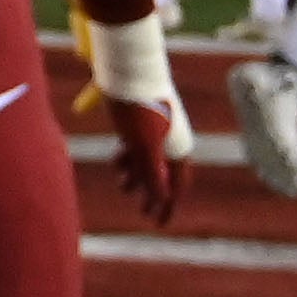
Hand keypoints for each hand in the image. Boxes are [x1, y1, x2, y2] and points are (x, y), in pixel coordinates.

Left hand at [87, 14, 191, 226]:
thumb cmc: (139, 109)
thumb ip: (152, 172)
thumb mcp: (144, 144)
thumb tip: (162, 199)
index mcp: (177, 148)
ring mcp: (153, 133)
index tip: (160, 223)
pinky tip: (120, 167)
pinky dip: (129, 160)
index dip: (168, 205)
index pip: (175, 184)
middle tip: (147, 217)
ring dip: (138, 178)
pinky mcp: (138, 123)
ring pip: (148, 162)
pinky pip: (137, 148)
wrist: (128, 73)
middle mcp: (169, 141)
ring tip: (126, 189)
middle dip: (155, 197)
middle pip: (163, 176)